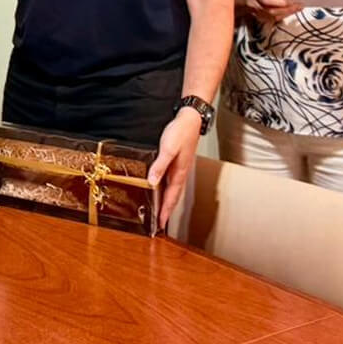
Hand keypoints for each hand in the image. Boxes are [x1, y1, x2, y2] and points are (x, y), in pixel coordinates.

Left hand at [147, 108, 201, 229]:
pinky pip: (172, 181)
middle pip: (173, 197)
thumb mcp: (167, 149)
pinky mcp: (178, 162)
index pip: (171, 197)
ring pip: (173, 190)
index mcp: (179, 173)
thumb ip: (160, 166)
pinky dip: (167, 190)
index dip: (165, 211)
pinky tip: (162, 188)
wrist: (191, 120)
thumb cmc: (181, 132)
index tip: (160, 224)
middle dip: (167, 210)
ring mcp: (180, 168)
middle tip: (160, 223)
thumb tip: (152, 182)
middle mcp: (181, 173)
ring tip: (161, 211)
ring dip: (167, 201)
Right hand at [242, 0, 302, 22]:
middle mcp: (255, 5)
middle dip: (288, 10)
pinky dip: (282, 16)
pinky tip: (288, 13)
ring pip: (273, 17)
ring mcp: (256, 14)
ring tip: (297, 9)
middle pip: (272, 11)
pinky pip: (272, 20)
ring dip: (286, 14)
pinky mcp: (259, 19)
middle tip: (300, 6)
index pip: (269, 0)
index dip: (282, 2)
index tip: (294, 1)